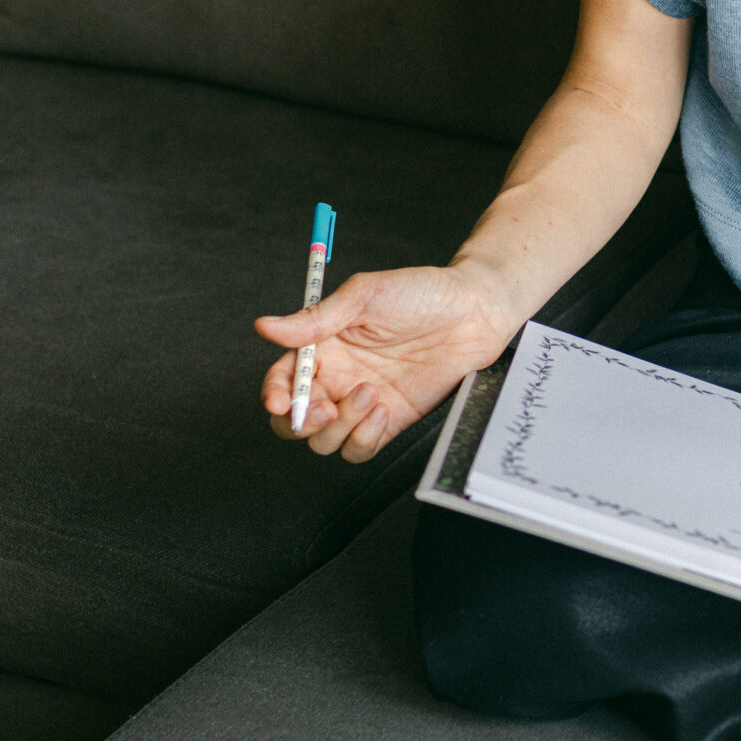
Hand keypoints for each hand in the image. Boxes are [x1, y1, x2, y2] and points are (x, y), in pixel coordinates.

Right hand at [255, 263, 515, 460]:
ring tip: (370, 393)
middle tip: (322, 408)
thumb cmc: (421, 293)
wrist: (474, 311)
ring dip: (339, 426)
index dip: (275, 393)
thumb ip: (316, 319)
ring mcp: (362, 402)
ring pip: (325, 439)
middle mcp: (337, 378)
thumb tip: (265, 327)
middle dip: (300, 422)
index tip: (280, 400)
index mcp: (323, 346)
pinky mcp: (390, 421)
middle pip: (295, 419)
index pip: (283, 379)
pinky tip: (382, 410)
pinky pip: (361, 448)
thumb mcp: (364, 296)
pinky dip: (363, 438)